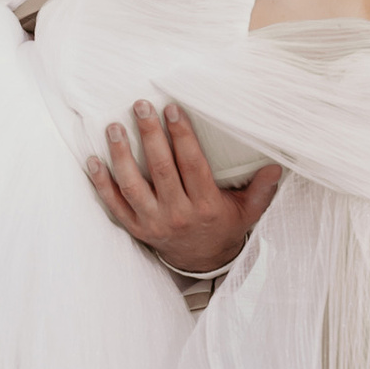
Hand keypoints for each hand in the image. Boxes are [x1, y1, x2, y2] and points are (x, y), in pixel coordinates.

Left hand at [85, 103, 280, 277]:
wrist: (204, 262)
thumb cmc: (225, 227)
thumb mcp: (249, 211)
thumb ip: (262, 189)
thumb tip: (276, 166)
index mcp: (206, 205)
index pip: (192, 164)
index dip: (182, 136)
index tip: (172, 110)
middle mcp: (178, 214)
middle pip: (161, 169)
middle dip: (149, 135)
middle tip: (140, 106)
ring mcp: (154, 223)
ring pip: (133, 186)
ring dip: (121, 156)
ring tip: (114, 127)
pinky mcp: (137, 229)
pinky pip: (115, 205)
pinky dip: (102, 184)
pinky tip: (93, 160)